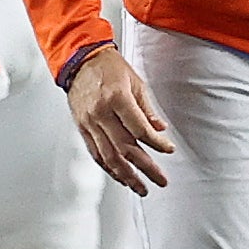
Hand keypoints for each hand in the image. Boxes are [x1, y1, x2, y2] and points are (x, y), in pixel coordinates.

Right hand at [67, 46, 174, 193]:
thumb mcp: (136, 83)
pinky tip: (120, 176)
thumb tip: (160, 129)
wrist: (80, 61)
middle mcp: (101, 113)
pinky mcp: (82, 128)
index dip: (157, 143)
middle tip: (159, 180)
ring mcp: (89, 122)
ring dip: (126, 175)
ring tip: (140, 187)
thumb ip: (147, 109)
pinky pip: (95, 153)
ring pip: (108, 156)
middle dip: (145, 168)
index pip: (140, 130)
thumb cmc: (108, 67)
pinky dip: (109, 168)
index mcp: (117, 98)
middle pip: (125, 148)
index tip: (168, 149)